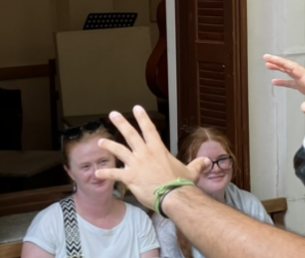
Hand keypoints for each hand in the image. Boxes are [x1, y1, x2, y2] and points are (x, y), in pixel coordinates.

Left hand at [95, 106, 210, 208]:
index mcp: (158, 149)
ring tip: (100, 142)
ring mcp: (136, 165)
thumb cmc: (182, 184)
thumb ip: (198, 164)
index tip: (136, 108)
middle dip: (121, 123)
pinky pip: (115, 174)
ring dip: (109, 145)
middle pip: (131, 134)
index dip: (143, 117)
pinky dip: (105, 174)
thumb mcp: (192, 171)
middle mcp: (145, 153)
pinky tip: (97, 174)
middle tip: (113, 114)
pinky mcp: (130, 178)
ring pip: (119, 150)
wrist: (174, 196)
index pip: (150, 129)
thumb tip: (208, 161)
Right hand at [263, 54, 304, 113]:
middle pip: (290, 67)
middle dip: (278, 62)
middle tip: (266, 58)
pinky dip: (283, 81)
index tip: (270, 58)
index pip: (292, 68)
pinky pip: (292, 83)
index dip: (280, 62)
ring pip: (290, 73)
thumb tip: (303, 108)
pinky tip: (275, 82)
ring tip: (268, 66)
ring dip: (280, 69)